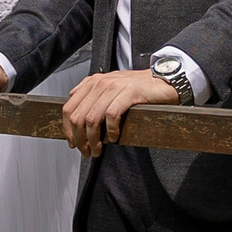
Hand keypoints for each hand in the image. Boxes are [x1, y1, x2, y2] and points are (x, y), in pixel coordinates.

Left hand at [60, 69, 179, 155]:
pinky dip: (110, 131)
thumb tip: (74, 104)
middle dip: (79, 139)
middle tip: (86, 151)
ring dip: (93, 139)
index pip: (68, 108)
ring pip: (92, 119)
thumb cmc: (139, 88)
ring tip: (98, 150)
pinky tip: (113, 138)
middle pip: (77, 116)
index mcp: (92, 82)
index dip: (67, 129)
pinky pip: (111, 116)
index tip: (73, 143)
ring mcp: (114, 87)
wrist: (164, 80)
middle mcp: (100, 83)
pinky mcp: (129, 93)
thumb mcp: (111, 87)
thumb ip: (92, 93)